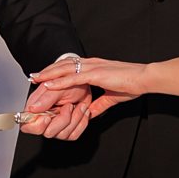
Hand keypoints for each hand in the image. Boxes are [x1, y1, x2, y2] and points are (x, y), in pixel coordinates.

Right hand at [19, 78, 92, 140]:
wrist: (86, 83)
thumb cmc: (71, 81)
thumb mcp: (58, 88)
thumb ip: (45, 99)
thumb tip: (32, 108)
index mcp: (36, 108)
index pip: (27, 126)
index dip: (37, 125)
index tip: (47, 117)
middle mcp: (45, 118)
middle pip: (48, 132)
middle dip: (62, 119)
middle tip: (69, 105)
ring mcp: (57, 126)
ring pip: (63, 134)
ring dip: (75, 118)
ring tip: (78, 105)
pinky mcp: (68, 129)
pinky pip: (74, 134)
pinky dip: (82, 122)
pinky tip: (82, 111)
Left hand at [29, 55, 152, 126]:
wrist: (144, 79)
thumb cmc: (132, 84)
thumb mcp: (111, 97)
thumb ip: (99, 105)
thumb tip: (90, 113)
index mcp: (94, 67)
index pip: (70, 67)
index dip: (56, 71)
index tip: (45, 77)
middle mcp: (91, 64)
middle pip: (63, 65)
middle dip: (47, 71)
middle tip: (33, 76)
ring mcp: (92, 68)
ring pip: (64, 70)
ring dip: (48, 74)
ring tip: (35, 79)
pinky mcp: (95, 74)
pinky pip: (73, 79)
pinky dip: (59, 82)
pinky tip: (48, 85)